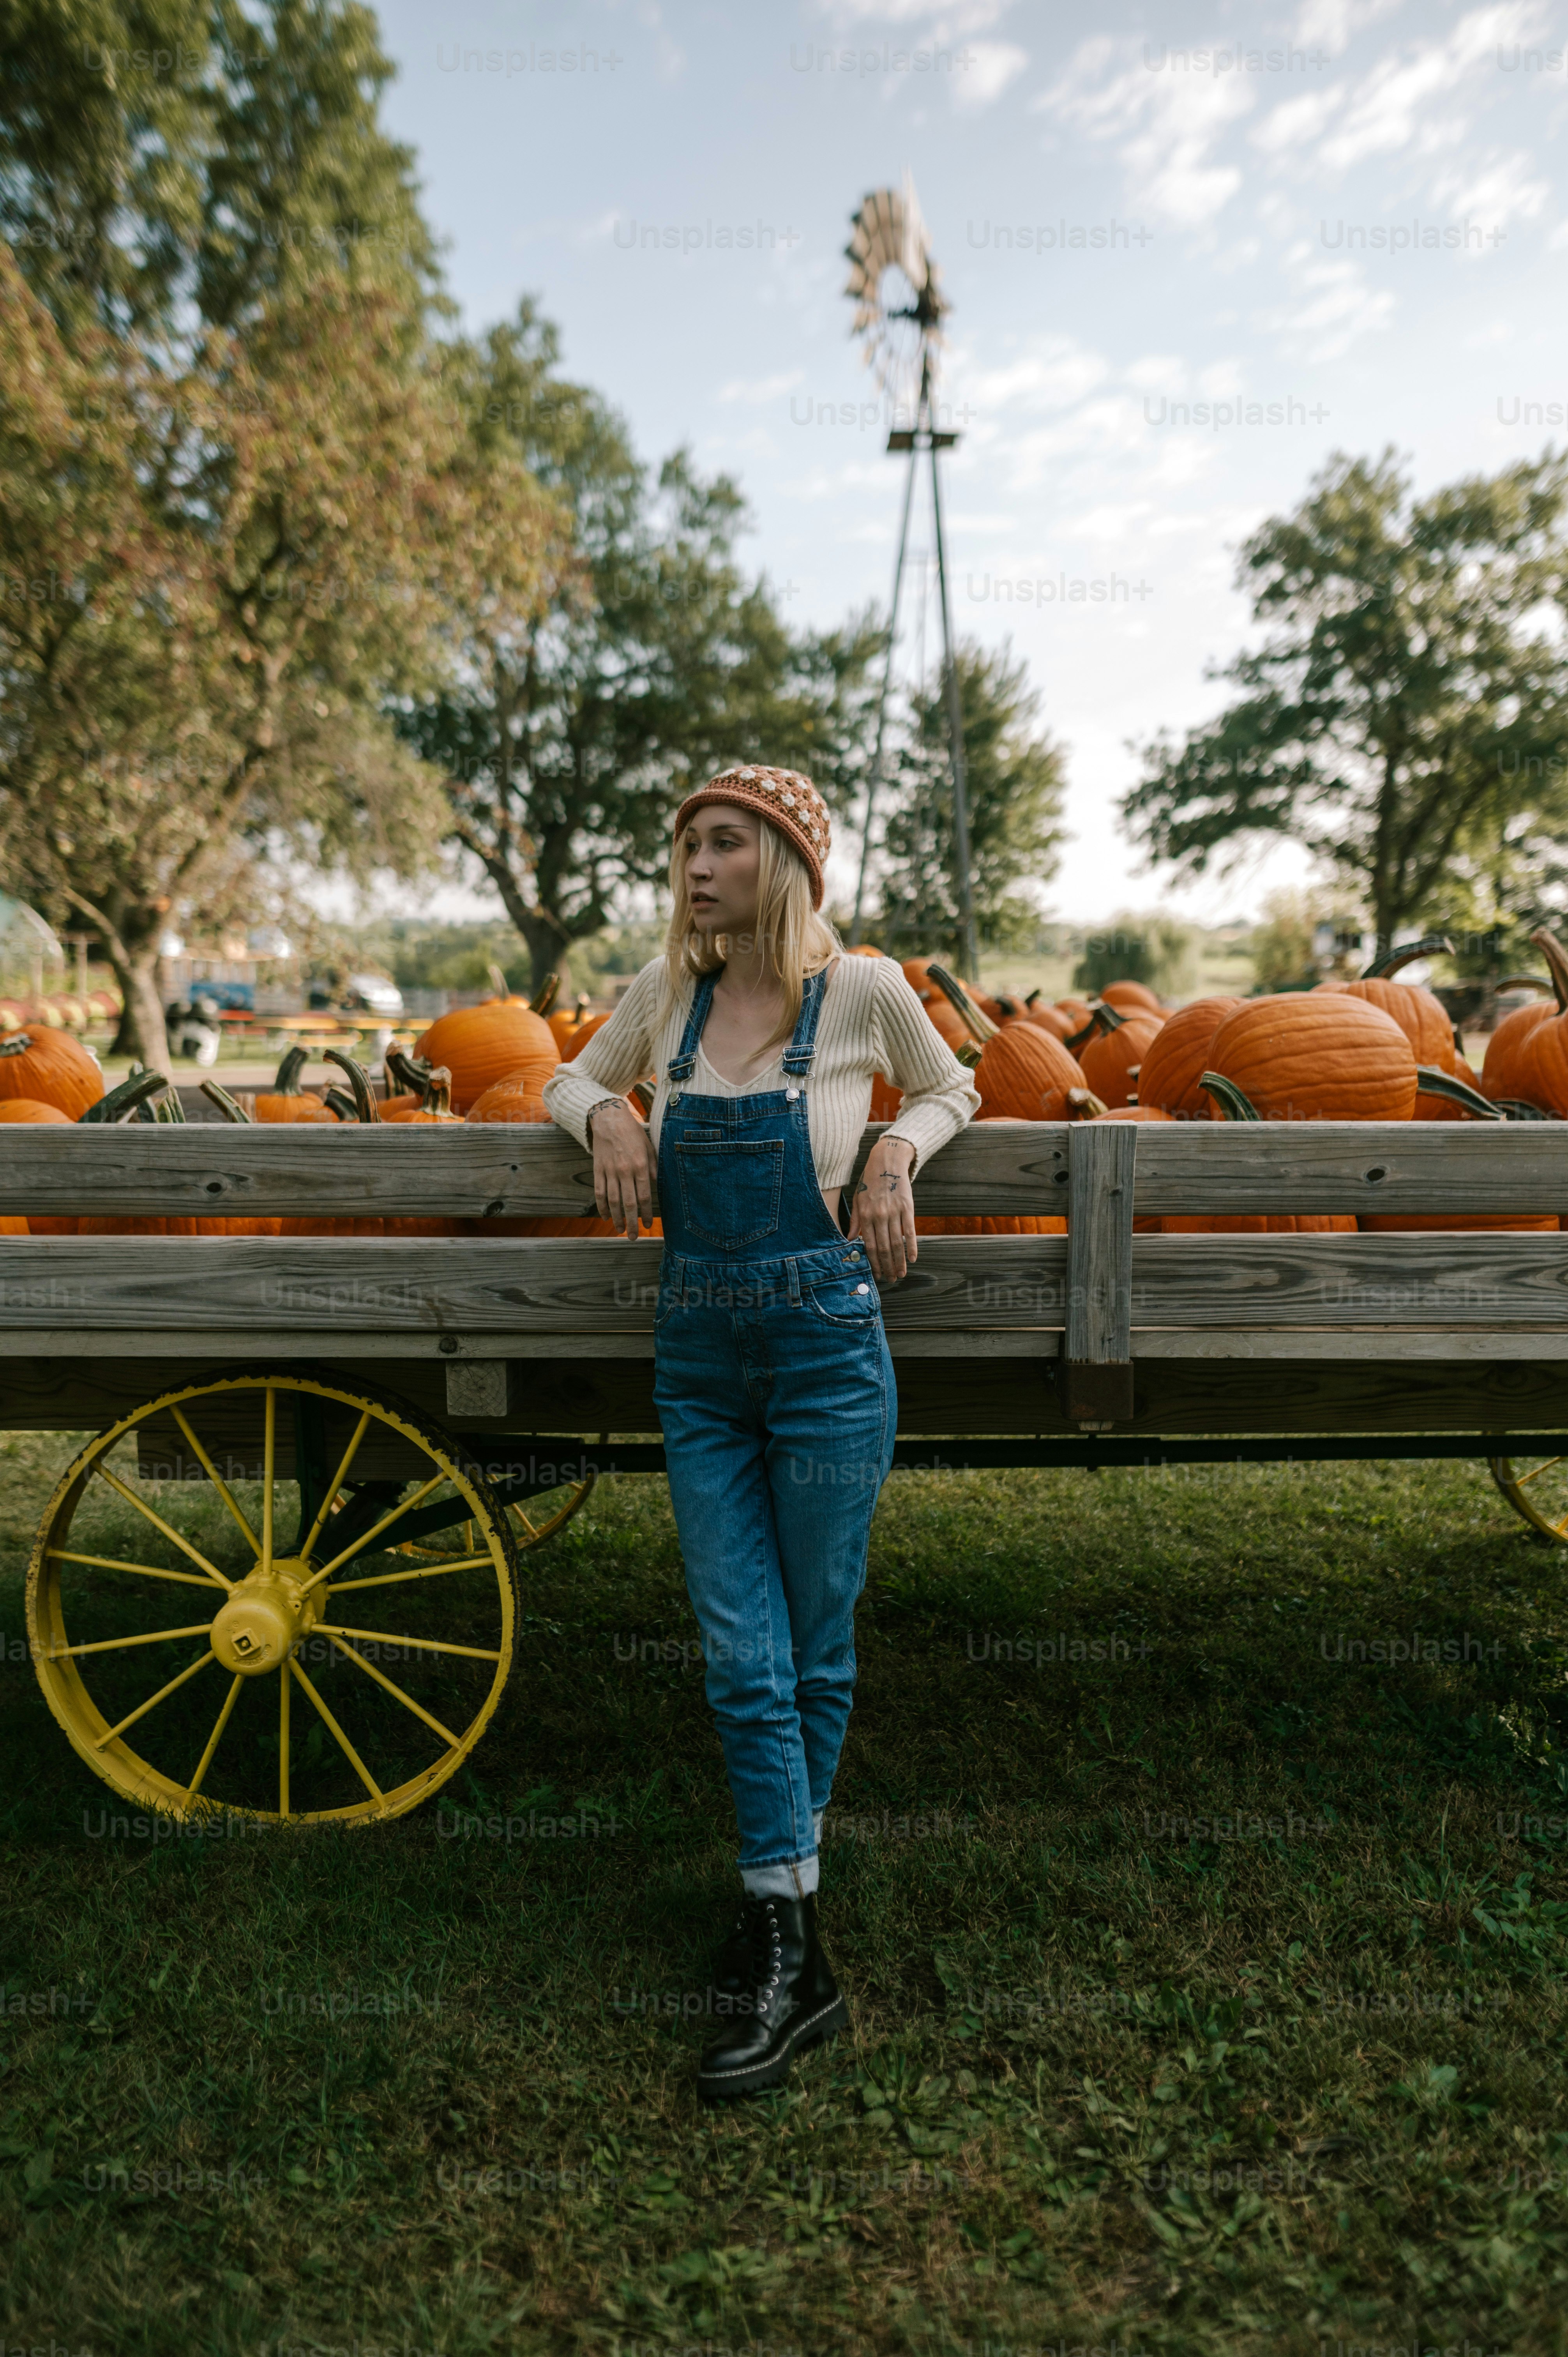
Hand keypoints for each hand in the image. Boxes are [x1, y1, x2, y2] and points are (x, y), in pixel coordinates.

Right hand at [589, 1101, 657, 1239]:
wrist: (609, 1120)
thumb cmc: (633, 1134)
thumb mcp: (649, 1148)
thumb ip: (654, 1168)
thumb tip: (657, 1185)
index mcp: (639, 1166)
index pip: (644, 1196)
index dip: (646, 1213)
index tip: (648, 1224)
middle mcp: (624, 1170)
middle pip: (628, 1203)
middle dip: (631, 1222)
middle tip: (633, 1237)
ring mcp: (609, 1171)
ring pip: (612, 1201)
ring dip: (616, 1218)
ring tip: (620, 1230)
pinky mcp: (597, 1170)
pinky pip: (599, 1192)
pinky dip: (601, 1207)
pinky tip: (605, 1216)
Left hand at [848, 1135, 916, 1283]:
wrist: (887, 1161)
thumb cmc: (870, 1181)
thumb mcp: (857, 1199)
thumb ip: (855, 1221)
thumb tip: (851, 1240)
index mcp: (866, 1215)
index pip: (870, 1245)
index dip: (874, 1262)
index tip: (877, 1275)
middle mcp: (879, 1215)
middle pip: (885, 1247)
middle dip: (888, 1266)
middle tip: (891, 1279)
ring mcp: (894, 1211)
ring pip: (898, 1242)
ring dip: (899, 1261)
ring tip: (901, 1273)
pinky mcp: (907, 1207)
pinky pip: (910, 1230)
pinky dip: (912, 1246)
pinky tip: (912, 1258)